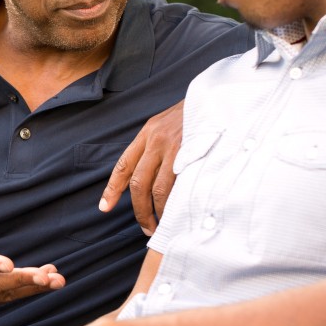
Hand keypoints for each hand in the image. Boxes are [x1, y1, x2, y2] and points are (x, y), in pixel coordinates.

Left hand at [99, 99, 184, 235]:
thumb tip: (150, 178)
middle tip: (147, 227)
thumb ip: (157, 146)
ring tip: (164, 224)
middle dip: (140, 210)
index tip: (105, 207)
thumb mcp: (170, 123)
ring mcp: (175, 146)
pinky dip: (177, 203)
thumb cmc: (196, 114)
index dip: (112, 189)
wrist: (220, 97)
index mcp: (148, 132)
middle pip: (138, 183)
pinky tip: (180, 212)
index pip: (124, 165)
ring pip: (158, 189)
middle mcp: (157, 139)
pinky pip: (179, 186)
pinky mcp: (193, 154)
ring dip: (159, 212)